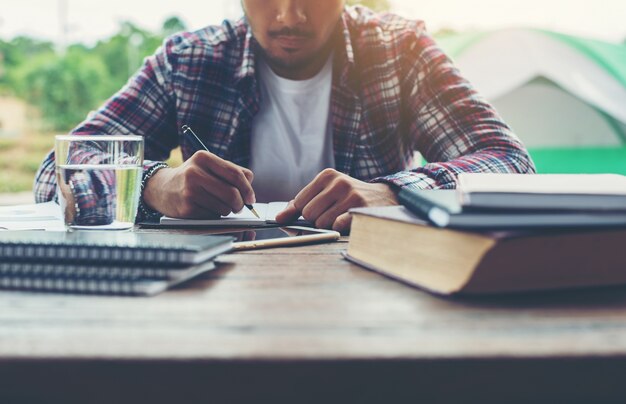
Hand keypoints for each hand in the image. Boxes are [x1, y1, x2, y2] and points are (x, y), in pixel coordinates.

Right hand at [143, 151, 254, 217]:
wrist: (160, 188)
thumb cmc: (192, 178)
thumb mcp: (208, 166)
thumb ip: (232, 173)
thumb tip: (250, 193)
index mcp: (204, 158)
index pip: (236, 174)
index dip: (248, 189)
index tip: (250, 198)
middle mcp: (195, 172)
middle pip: (232, 194)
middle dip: (240, 204)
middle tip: (239, 207)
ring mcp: (189, 191)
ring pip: (224, 208)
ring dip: (227, 210)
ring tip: (218, 205)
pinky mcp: (186, 208)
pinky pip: (213, 216)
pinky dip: (214, 216)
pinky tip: (205, 209)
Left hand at [275, 169, 398, 233]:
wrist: (384, 198)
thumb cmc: (348, 197)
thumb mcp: (326, 193)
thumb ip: (300, 204)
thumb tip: (278, 218)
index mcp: (327, 175)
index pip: (299, 202)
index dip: (303, 213)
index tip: (313, 214)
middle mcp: (338, 182)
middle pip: (308, 214)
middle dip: (316, 220)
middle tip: (331, 215)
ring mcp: (350, 195)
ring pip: (321, 223)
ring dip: (328, 226)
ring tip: (341, 217)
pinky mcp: (360, 209)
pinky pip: (337, 226)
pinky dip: (339, 228)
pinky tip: (348, 221)